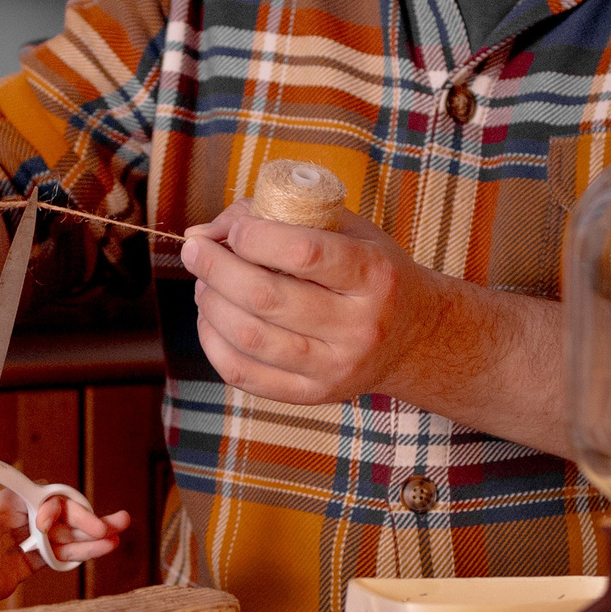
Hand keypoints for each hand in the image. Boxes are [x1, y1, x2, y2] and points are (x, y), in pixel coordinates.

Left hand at [0, 492, 129, 611]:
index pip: (30, 499)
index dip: (49, 505)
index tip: (55, 523)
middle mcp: (13, 522)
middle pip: (54, 512)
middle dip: (81, 518)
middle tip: (105, 527)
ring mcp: (23, 541)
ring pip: (62, 531)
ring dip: (89, 533)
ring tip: (118, 533)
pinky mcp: (30, 562)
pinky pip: (60, 552)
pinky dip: (82, 551)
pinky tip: (103, 549)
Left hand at [180, 204, 456, 405]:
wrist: (415, 336)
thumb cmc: (371, 271)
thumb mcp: (346, 230)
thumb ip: (283, 217)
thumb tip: (208, 231)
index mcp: (373, 274)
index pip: (302, 254)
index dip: (254, 237)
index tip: (235, 228)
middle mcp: (359, 326)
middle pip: (266, 298)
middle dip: (216, 268)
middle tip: (195, 250)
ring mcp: (336, 367)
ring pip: (250, 338)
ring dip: (211, 303)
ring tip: (203, 282)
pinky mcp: (314, 394)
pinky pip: (245, 374)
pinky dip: (214, 343)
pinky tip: (210, 318)